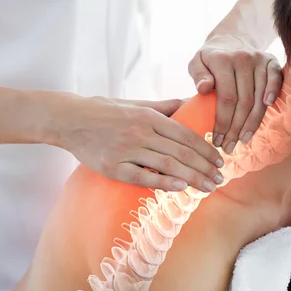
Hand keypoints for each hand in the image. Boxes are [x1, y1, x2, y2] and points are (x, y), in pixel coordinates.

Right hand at [53, 95, 223, 191]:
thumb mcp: (136, 103)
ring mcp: (126, 150)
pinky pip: (143, 177)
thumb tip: (189, 103)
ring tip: (208, 187)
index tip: (219, 160)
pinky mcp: (113, 167)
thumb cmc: (104, 111)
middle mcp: (140, 132)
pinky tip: (180, 188)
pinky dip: (163, 182)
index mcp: (148, 116)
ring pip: (167, 165)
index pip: (185, 135)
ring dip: (192, 178)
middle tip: (220, 179)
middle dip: (205, 167)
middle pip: (181, 152)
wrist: (69, 119)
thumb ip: (164, 106)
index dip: (206, 149)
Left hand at [188, 34, 282, 153]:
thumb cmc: (211, 58)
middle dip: (236, 128)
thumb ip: (198, 75)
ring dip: (252, 122)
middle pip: (243, 101)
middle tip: (229, 147)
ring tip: (243, 140)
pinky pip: (276, 79)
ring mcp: (259, 59)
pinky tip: (268, 109)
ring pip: (259, 97)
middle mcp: (242, 58)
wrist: (231, 39)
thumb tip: (204, 89)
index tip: (217, 140)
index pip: (226, 98)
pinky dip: (273, 94)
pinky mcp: (271, 61)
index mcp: (222, 60)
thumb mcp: (196, 62)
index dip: (223, 122)